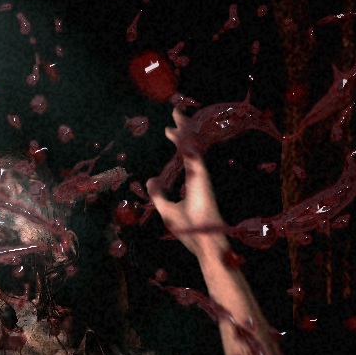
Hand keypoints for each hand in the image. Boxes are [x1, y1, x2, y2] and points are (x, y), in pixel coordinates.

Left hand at [148, 108, 230, 258]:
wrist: (204, 242)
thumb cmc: (188, 228)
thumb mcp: (166, 209)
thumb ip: (158, 194)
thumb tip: (151, 180)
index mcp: (192, 181)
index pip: (184, 155)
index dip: (178, 141)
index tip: (170, 129)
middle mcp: (198, 175)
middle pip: (190, 145)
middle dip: (183, 128)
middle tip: (176, 112)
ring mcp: (201, 175)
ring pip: (192, 145)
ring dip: (184, 129)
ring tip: (176, 114)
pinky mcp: (201, 177)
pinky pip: (193, 153)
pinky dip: (186, 140)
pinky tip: (180, 128)